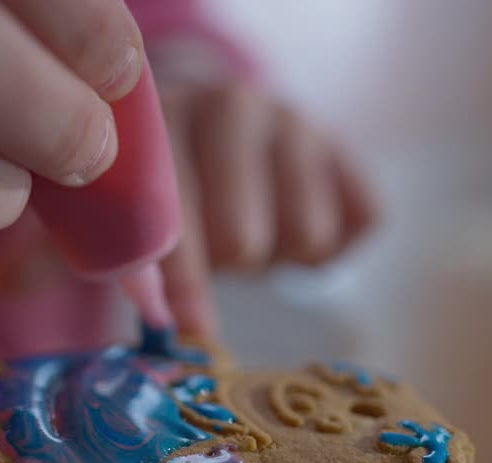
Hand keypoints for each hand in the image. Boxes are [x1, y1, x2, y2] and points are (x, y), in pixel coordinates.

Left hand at [157, 77, 377, 337]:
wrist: (207, 137)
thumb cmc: (160, 193)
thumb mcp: (130, 219)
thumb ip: (135, 264)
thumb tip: (162, 322)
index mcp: (160, 120)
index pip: (175, 214)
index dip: (181, 280)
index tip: (186, 328)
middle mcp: (228, 105)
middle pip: (242, 240)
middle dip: (228, 264)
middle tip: (216, 251)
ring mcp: (291, 117)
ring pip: (306, 236)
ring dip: (277, 256)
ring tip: (251, 229)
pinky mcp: (339, 141)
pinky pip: (361, 222)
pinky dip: (325, 248)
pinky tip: (288, 222)